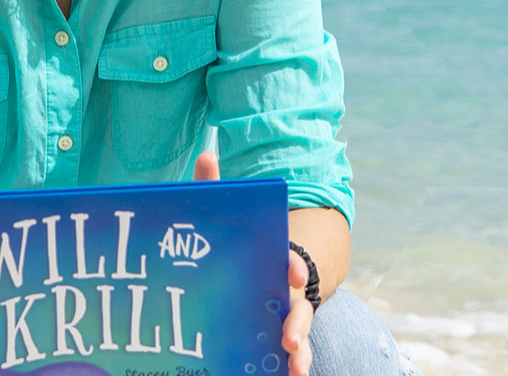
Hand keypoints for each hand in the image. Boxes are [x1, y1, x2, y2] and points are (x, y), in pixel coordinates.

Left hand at [194, 150, 313, 375]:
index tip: (294, 275)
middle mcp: (285, 291)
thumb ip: (216, 188)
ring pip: (298, 334)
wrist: (250, 273)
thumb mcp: (225, 217)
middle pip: (297, 305)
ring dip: (300, 351)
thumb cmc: (238, 243)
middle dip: (297, 320)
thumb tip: (207, 154)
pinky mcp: (274, 339)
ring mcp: (283, 317)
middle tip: (288, 336)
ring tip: (297, 369)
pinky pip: (288, 356)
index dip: (291, 268)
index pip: (288, 261)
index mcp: (275, 260)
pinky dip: (292, 367)